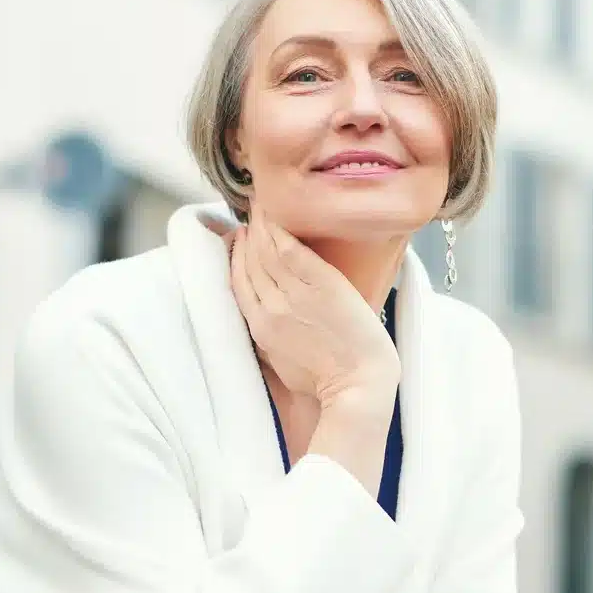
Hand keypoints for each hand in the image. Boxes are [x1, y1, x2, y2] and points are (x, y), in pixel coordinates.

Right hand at [230, 206, 400, 411]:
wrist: (357, 386)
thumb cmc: (325, 382)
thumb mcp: (281, 363)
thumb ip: (267, 336)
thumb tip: (264, 317)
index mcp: (259, 328)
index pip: (238, 282)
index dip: (236, 256)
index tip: (238, 238)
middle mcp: (270, 307)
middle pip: (250, 261)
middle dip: (247, 234)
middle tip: (249, 214)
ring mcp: (294, 295)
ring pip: (267, 251)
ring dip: (261, 225)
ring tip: (261, 206)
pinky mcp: (321, 284)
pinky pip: (292, 250)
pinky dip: (280, 230)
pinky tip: (276, 216)